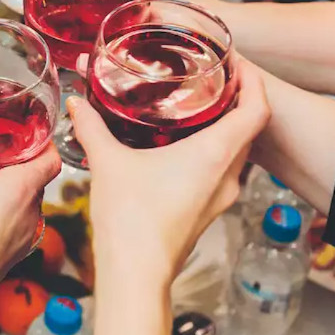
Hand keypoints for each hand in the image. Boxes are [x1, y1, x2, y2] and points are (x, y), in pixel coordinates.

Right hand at [0, 139, 61, 316]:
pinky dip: (0, 213)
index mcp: (19, 188)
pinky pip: (15, 224)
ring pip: (24, 203)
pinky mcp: (12, 256)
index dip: (42, 141)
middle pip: (36, 179)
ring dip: (6, 190)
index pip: (51, 157)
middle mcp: (30, 213)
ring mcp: (24, 238)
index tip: (27, 131)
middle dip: (16, 163)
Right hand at [70, 60, 269, 281]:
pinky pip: (222, 171)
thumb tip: (77, 101)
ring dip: (227, 126)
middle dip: (239, 99)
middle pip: (251, 128)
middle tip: (215, 77)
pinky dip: (213, 150)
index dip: (254, 81)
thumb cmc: (131, 219)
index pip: (257, 108)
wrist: (136, 272)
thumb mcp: (107, 162)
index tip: (237, 62)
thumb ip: (92, 126)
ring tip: (198, 105)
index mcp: (215, 153)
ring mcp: (222, 196)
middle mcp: (228, 174)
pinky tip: (182, 145)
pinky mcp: (209, 210)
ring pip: (238, 151)